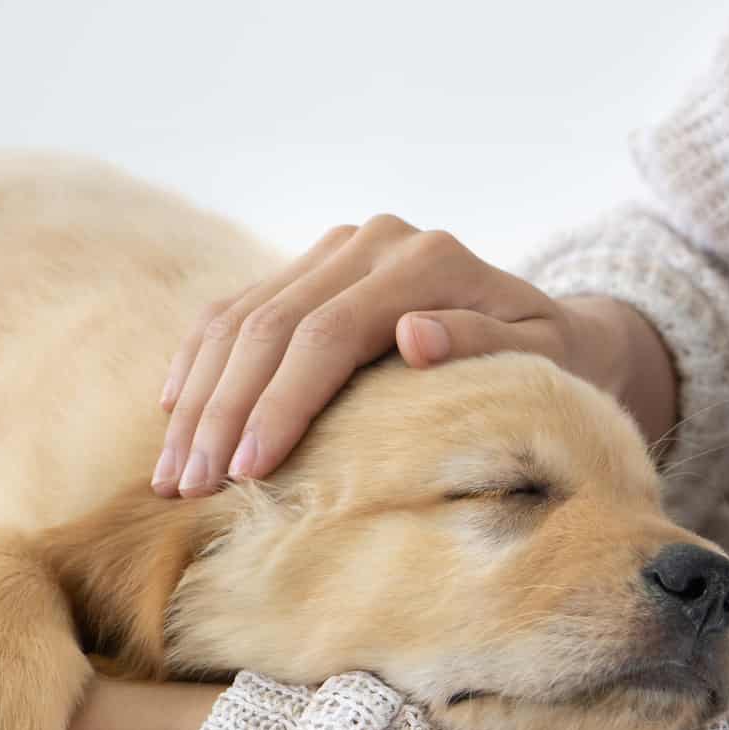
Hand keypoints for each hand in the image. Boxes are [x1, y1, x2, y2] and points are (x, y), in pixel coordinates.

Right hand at [153, 215, 671, 496]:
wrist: (557, 328)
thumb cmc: (555, 361)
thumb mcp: (542, 359)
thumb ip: (481, 342)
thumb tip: (412, 335)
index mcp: (427, 259)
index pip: (330, 333)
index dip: (281, 403)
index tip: (247, 472)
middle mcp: (375, 241)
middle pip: (273, 325)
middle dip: (224, 411)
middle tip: (188, 488)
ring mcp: (340, 248)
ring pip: (243, 317)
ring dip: (200, 396)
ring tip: (172, 474)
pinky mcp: (316, 265)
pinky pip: (240, 309)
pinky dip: (202, 361)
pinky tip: (176, 413)